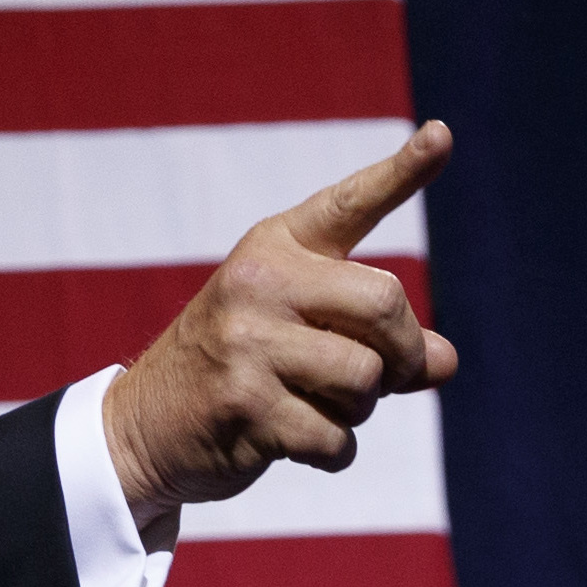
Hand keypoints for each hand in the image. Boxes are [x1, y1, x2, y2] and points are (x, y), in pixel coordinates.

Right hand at [103, 122, 458, 518]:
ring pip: (366, 379)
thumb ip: (375, 338)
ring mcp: (245, 344)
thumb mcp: (300, 334)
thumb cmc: (238, 370)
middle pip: (385, 304)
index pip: (349, 205)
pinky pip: (336, 437)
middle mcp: (256, 284)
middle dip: (402, 353)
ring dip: (359, 409)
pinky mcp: (243, 405)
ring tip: (315, 407)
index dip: (402, 172)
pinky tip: (288, 441)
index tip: (441, 135)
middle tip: (384, 377)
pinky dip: (331, 452)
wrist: (141, 426)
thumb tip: (444, 362)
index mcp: (273, 251)